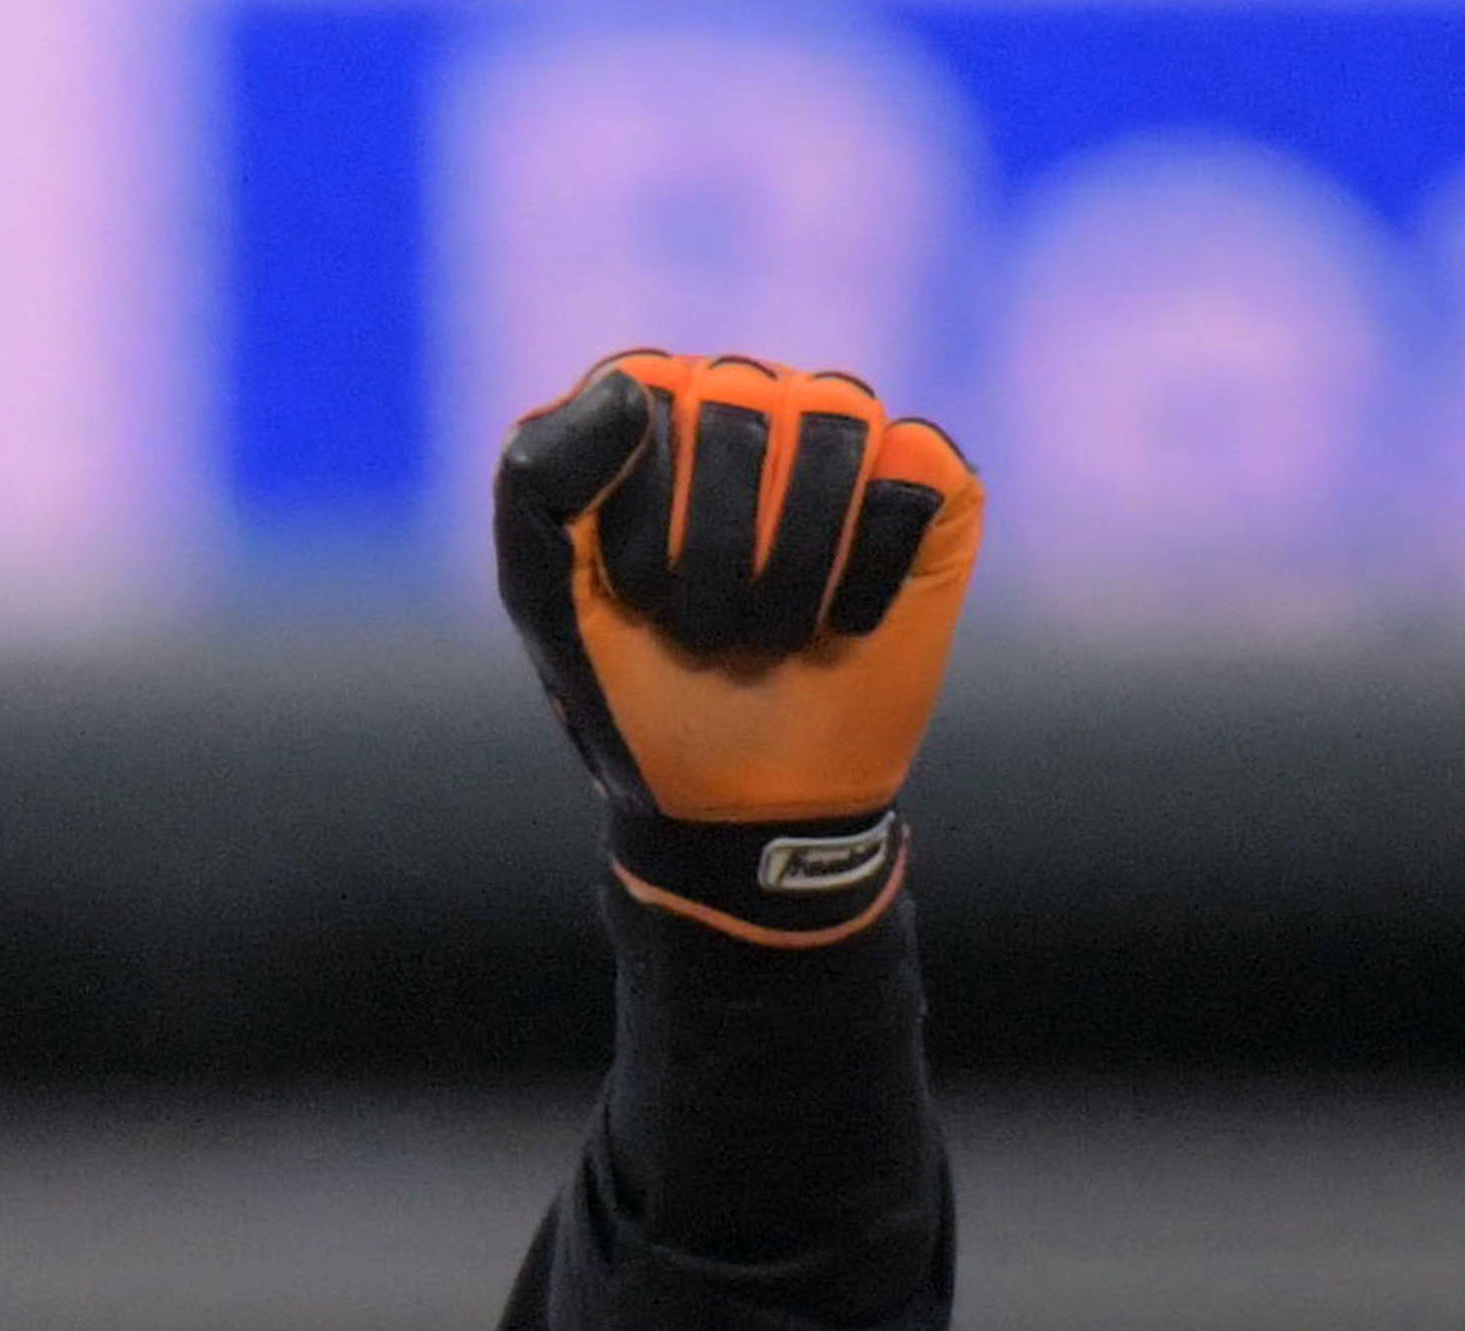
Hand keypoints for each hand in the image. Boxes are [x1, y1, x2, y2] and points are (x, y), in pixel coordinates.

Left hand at [494, 351, 981, 942]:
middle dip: (712, 555)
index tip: (637, 600)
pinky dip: (862, 580)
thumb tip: (628, 389)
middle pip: (742, 403)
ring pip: (835, 427)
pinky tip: (841, 625)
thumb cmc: (637, 696)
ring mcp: (848, 436)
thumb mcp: (549, 605)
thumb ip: (538, 488)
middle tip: (706, 632)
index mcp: (657, 411)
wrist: (735, 806)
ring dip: (789, 570)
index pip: (645, 394)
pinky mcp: (927, 483)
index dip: (639, 520)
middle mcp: (756, 400)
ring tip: (769, 634)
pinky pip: (909, 481)